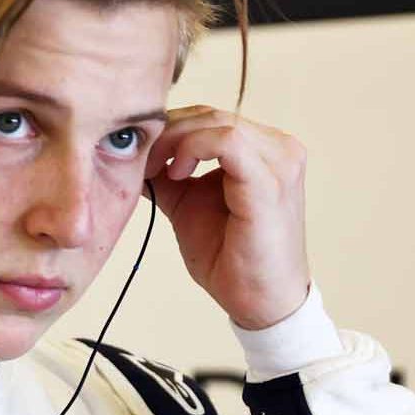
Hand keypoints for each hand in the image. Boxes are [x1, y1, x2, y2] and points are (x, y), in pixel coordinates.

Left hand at [144, 107, 310, 329]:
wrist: (257, 300)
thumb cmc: (230, 256)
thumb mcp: (187, 204)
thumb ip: (168, 175)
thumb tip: (134, 155)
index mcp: (263, 150)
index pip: (210, 117)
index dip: (169, 130)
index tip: (140, 157)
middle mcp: (279, 148)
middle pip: (211, 114)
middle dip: (166, 133)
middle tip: (139, 160)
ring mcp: (280, 161)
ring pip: (217, 121)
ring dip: (174, 141)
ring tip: (155, 170)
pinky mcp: (270, 180)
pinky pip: (227, 141)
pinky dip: (191, 149)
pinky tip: (175, 174)